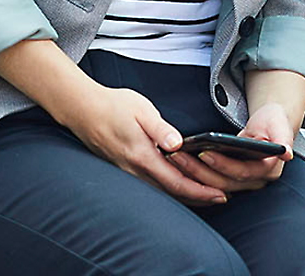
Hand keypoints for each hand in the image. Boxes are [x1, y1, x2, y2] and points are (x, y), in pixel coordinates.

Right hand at [60, 84, 227, 205]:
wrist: (83, 110)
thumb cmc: (113, 106)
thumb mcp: (141, 110)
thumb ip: (161, 129)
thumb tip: (178, 143)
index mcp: (143, 157)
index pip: (177, 183)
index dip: (200, 191)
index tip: (219, 194)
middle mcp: (136, 171)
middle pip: (172, 194)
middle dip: (198, 198)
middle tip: (222, 197)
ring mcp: (129, 173)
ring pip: (162, 193)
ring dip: (186, 195)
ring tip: (206, 194)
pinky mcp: (125, 170)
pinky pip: (152, 187)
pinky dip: (170, 189)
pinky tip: (178, 184)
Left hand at [167, 102, 295, 193]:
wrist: (270, 126)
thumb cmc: (274, 122)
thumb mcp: (280, 124)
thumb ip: (284, 137)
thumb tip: (287, 152)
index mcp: (268, 170)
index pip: (242, 172)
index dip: (223, 164)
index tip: (204, 152)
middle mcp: (254, 181)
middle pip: (223, 182)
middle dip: (199, 170)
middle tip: (179, 155)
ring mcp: (241, 183)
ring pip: (213, 184)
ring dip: (192, 173)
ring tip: (175, 155)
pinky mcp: (229, 179)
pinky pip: (209, 181)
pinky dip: (194, 173)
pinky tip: (179, 160)